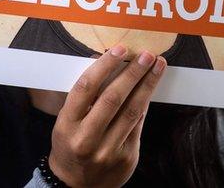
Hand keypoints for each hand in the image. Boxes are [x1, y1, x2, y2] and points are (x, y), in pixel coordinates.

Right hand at [48, 45, 165, 187]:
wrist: (76, 185)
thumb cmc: (70, 145)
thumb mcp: (66, 121)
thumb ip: (84, 97)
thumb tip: (105, 62)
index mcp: (67, 125)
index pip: (86, 88)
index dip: (105, 66)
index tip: (119, 49)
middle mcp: (87, 138)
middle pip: (113, 98)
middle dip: (133, 73)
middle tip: (146, 55)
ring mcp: (108, 150)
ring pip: (132, 111)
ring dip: (147, 85)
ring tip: (157, 66)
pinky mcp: (126, 157)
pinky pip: (139, 125)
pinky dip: (145, 103)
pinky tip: (150, 88)